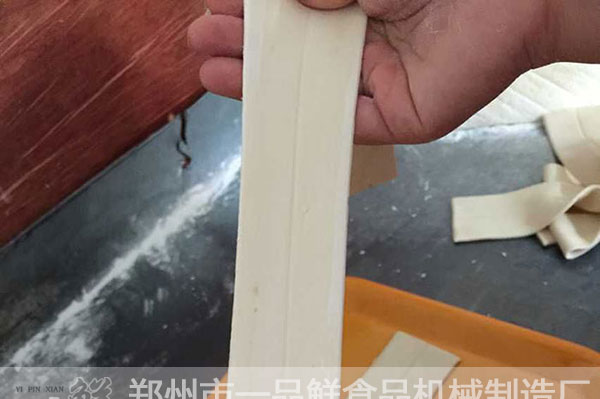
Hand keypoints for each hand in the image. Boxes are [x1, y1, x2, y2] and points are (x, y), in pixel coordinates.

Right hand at [188, 0, 568, 143]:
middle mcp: (369, 43)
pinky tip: (264, 113)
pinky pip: (346, 125)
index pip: (297, 13)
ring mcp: (383, 83)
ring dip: (262, 83)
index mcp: (363, 4)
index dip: (256, 13)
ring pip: (311, 89)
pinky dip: (305, 123)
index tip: (216, 6)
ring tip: (210, 73)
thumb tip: (288, 2)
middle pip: (296, 52)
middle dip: (247, 45)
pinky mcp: (400, 117)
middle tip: (200, 39)